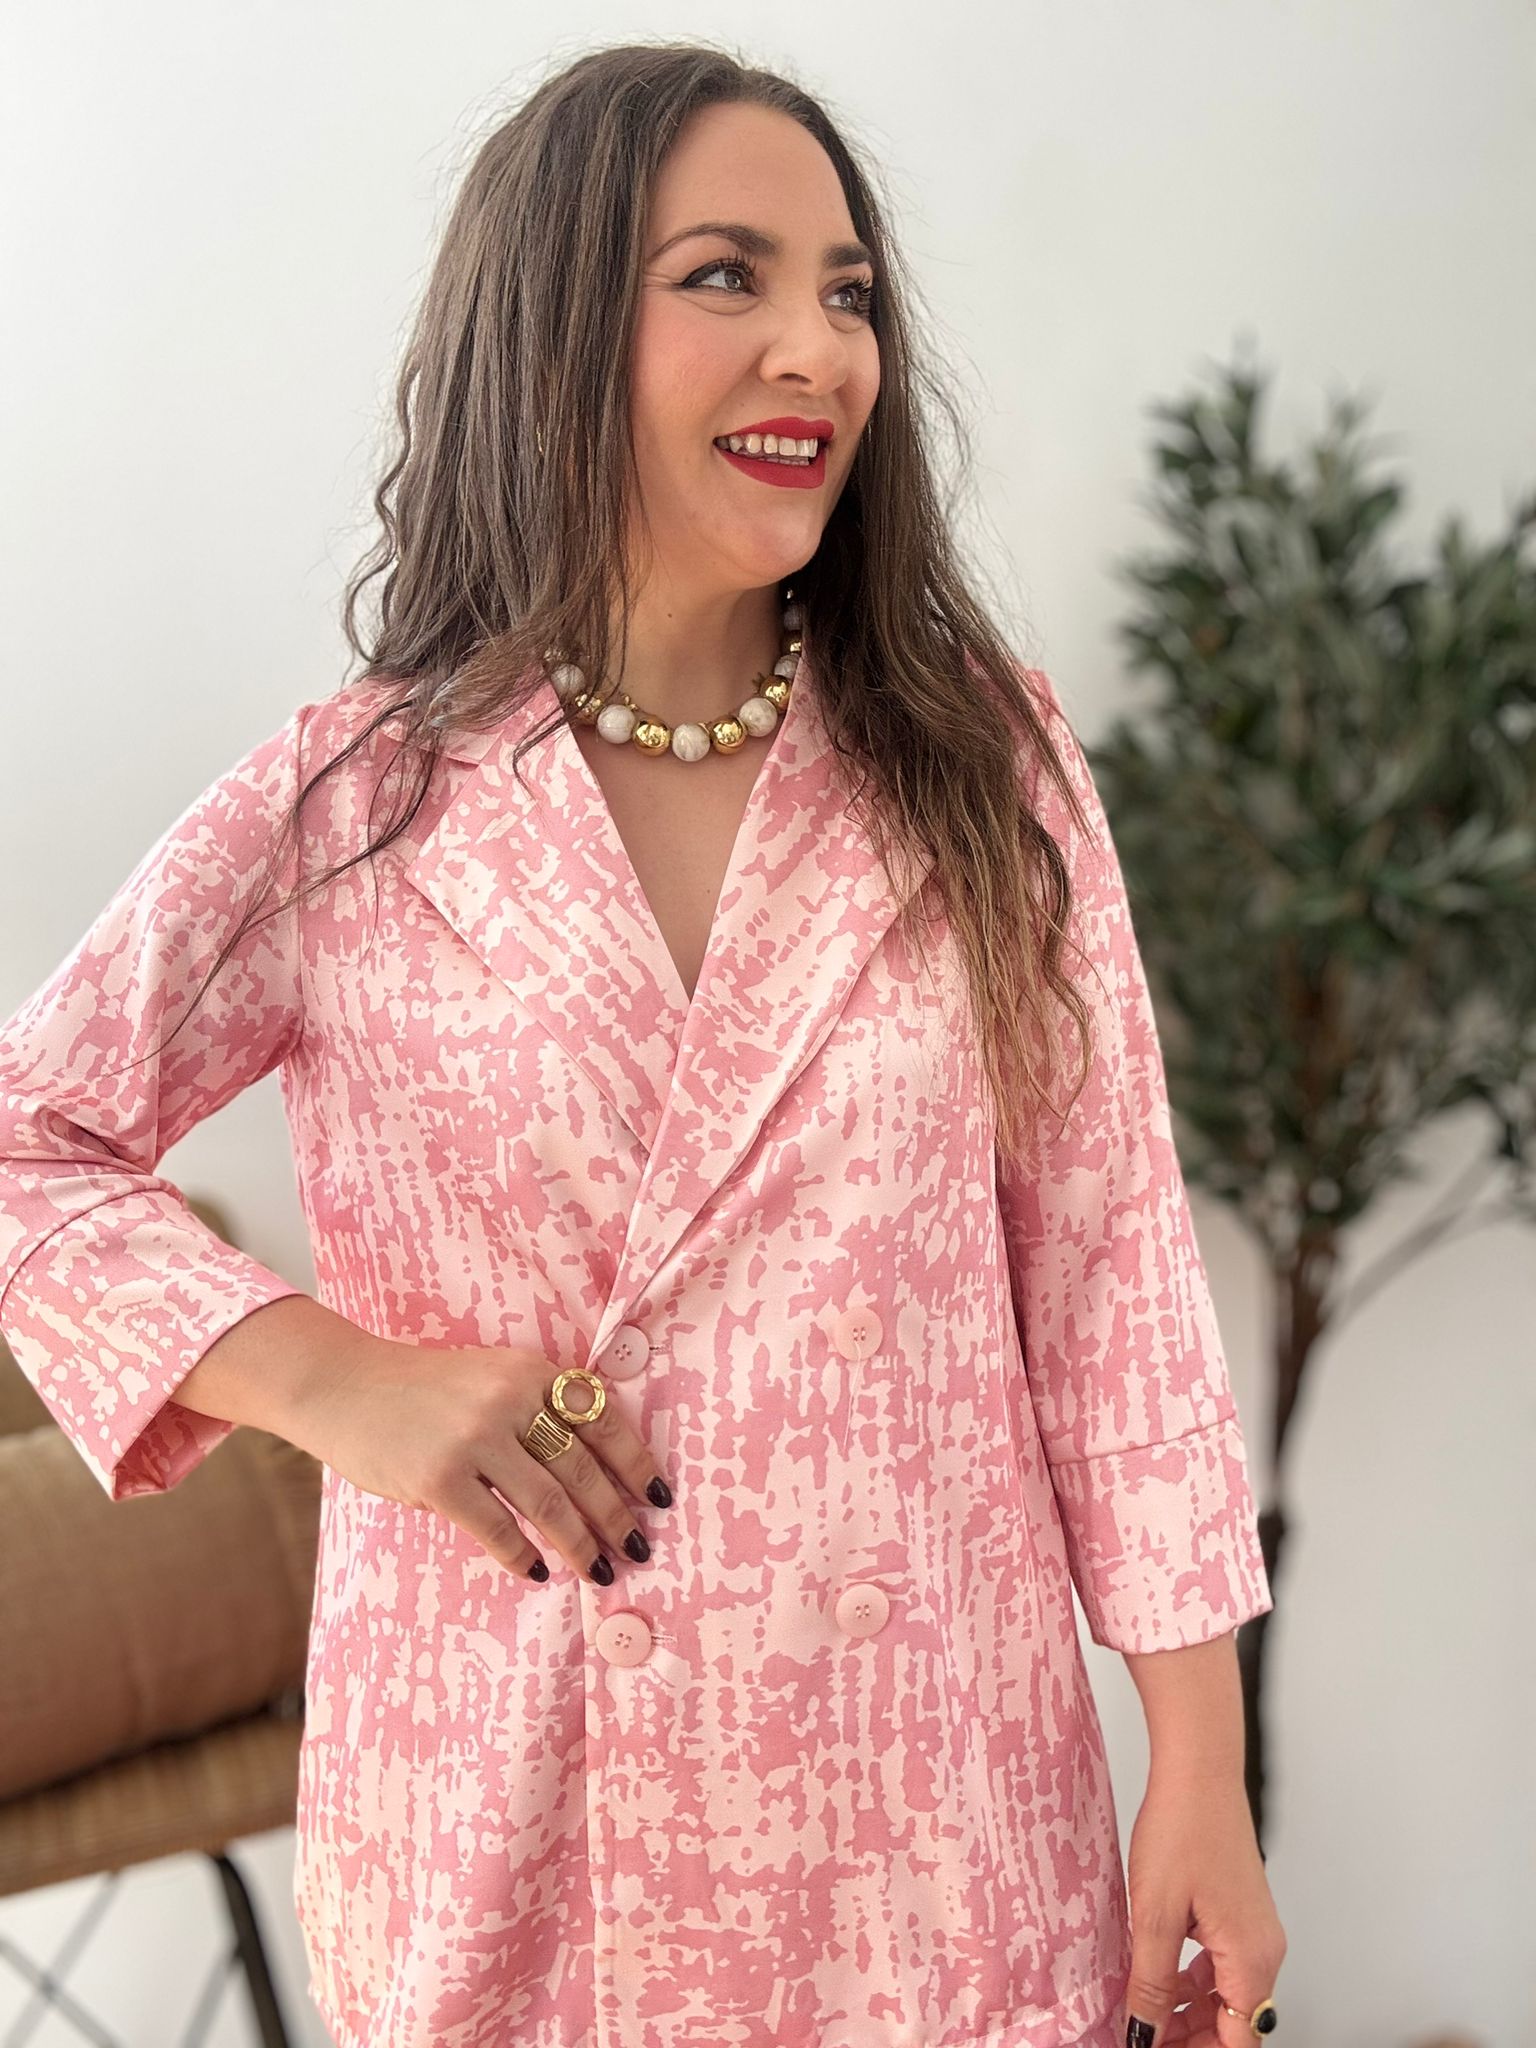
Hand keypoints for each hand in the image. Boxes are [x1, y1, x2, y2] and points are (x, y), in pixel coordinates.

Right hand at [285, 1334, 670, 1584]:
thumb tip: (594, 1474)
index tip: (659, 1498)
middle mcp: (509, 1401)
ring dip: (579, 1543)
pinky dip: (521, 1554)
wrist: (348, 1387)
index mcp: (530, 1372)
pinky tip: (535, 1571)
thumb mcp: (491, 1377)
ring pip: (547, 1503)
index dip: (636, 1463)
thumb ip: (536, 1408)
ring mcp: (474, 1439)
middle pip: (581, 1468)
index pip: (602, 1421)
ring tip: (599, 1570)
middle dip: (614, 1515)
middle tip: (635, 1547)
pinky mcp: (439, 1477)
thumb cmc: (427, 1390)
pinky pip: (496, 1527)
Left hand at [1121, 1766, 1285, 2045]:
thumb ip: (1152, 1983)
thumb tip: (1145, 2033)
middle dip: (1191, 2038)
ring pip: (1227, 1996)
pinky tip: (1157, 1973)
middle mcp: (1264, 1951)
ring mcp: (1255, 1931)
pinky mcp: (1241, 1913)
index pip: (1237, 2041)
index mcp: (1251, 1959)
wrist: (1199, 1769)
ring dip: (1189, 2013)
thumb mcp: (1155, 1915)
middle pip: (1235, 2024)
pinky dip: (1193, 1981)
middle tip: (1143, 2035)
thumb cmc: (1182, 1828)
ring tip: (1143, 2010)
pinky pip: (1223, 1966)